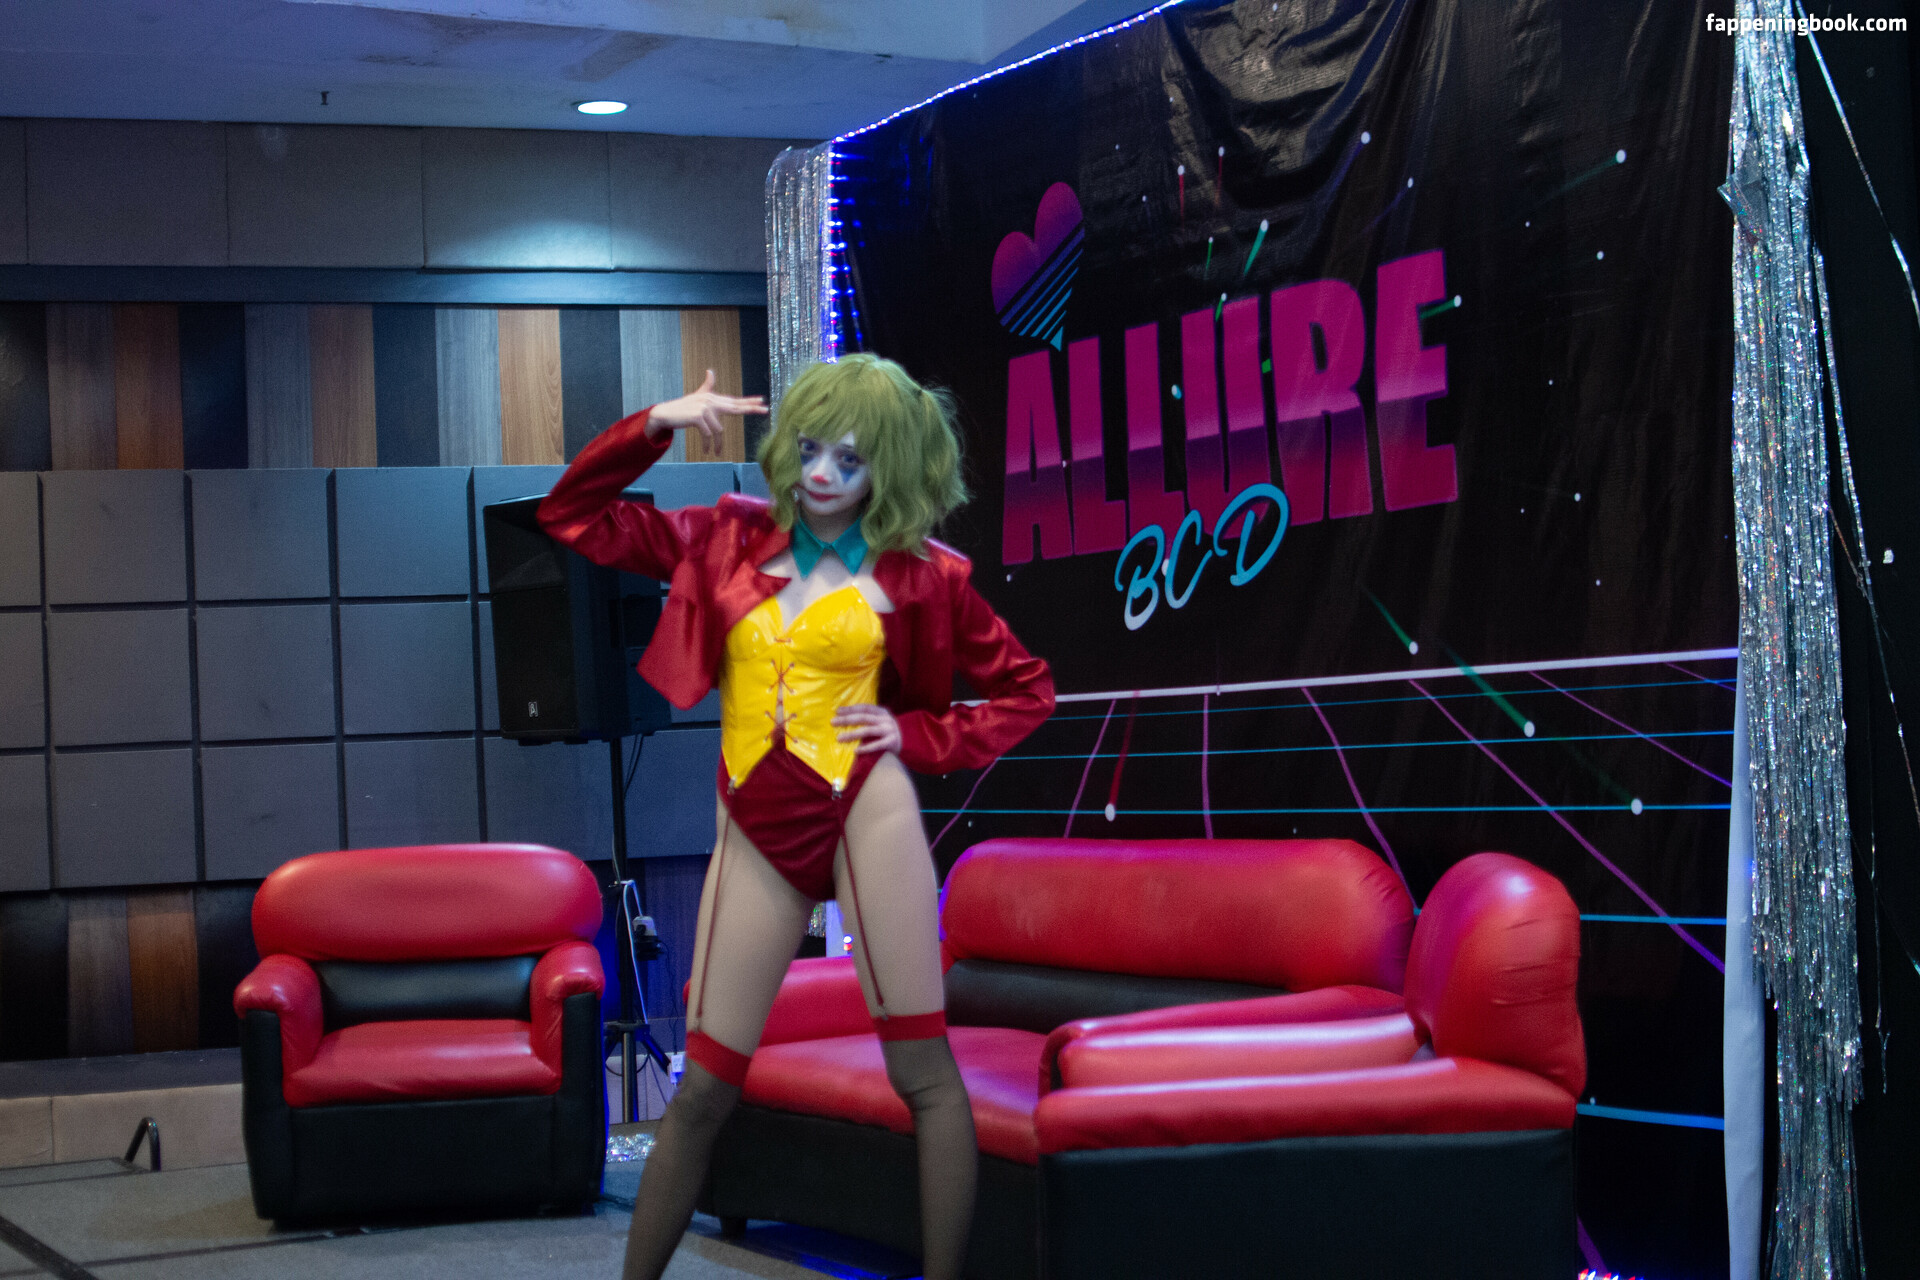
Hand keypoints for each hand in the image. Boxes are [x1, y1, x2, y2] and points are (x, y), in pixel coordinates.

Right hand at [647, 369, 768, 446]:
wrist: (665, 414)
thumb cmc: (682, 408)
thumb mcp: (696, 398)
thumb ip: (706, 387)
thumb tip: (710, 371)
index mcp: (712, 398)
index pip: (733, 401)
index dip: (748, 401)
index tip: (762, 401)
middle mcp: (710, 400)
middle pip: (734, 407)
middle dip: (750, 409)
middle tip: (765, 410)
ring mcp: (704, 407)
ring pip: (719, 430)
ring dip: (718, 444)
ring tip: (716, 453)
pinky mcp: (698, 416)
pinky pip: (709, 434)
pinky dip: (708, 445)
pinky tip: (708, 451)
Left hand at [834, 703, 900, 754]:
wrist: (912, 740)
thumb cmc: (891, 731)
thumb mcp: (883, 721)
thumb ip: (870, 719)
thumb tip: (848, 718)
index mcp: (882, 712)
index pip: (864, 708)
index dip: (851, 708)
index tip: (837, 710)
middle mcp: (885, 719)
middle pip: (863, 718)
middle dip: (847, 719)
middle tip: (833, 722)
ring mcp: (889, 730)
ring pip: (868, 730)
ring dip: (852, 734)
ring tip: (840, 738)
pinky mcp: (892, 742)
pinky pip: (877, 745)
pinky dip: (866, 748)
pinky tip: (856, 751)